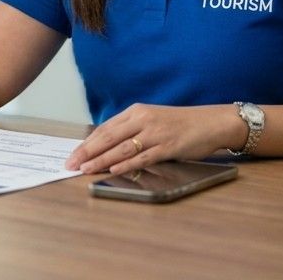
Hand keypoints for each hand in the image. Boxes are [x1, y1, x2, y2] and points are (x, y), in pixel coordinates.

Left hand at [64, 103, 245, 174]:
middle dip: (87, 152)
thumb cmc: (181, 124)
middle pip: (108, 137)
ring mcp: (155, 133)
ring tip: (86, 169)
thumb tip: (107, 148)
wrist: (211, 123)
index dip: (87, 143)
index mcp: (136, 112)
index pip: (105, 128)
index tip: (73, 155)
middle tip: (71, 164)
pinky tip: (113, 170)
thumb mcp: (152, 121)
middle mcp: (143, 120)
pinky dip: (126, 164)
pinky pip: (143, 157)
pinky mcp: (168, 146)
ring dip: (102, 160)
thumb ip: (132, 131)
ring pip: (122, 148)